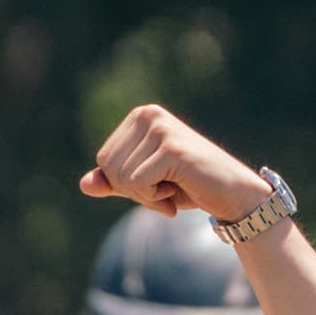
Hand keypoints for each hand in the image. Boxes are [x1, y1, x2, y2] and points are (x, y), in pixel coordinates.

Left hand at [78, 104, 272, 228]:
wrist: (231, 193)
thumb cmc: (189, 186)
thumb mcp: (144, 185)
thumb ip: (114, 183)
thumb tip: (84, 184)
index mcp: (140, 117)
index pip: (104, 161)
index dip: (124, 184)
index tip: (155, 182)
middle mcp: (148, 115)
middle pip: (109, 168)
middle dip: (133, 191)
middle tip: (165, 188)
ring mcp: (160, 128)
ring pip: (122, 179)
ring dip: (146, 196)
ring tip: (173, 187)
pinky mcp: (171, 148)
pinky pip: (138, 185)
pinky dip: (155, 199)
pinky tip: (179, 189)